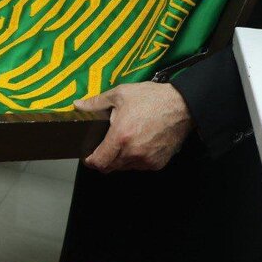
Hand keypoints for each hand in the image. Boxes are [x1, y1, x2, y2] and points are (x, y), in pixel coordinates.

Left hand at [75, 82, 193, 172]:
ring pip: (125, 167)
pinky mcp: (158, 163)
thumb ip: (96, 103)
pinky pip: (140, 166)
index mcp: (120, 137)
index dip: (90, 161)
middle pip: (110, 167)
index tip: (89, 156)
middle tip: (107, 145)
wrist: (183, 105)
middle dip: (105, 158)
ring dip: (120, 159)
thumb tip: (78, 105)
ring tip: (125, 141)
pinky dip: (135, 159)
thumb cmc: (152, 98)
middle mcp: (133, 152)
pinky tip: (138, 144)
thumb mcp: (120, 94)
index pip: (99, 162)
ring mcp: (146, 160)